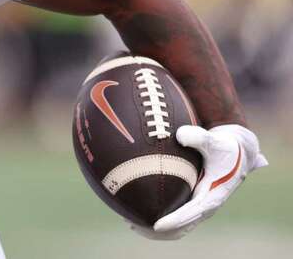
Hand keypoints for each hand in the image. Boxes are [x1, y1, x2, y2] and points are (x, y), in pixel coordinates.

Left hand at [132, 124, 267, 240]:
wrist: (238, 154)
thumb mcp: (216, 142)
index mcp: (212, 197)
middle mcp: (204, 207)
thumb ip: (200, 138)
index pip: (191, 214)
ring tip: (128, 222)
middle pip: (180, 228)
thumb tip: (180, 135)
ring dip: (153, 229)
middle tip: (132, 224)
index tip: (156, 225)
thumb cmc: (225, 147)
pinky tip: (134, 212)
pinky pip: (173, 218)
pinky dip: (155, 218)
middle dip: (157, 231)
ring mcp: (197, 207)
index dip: (174, 221)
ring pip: (175, 228)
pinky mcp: (191, 203)